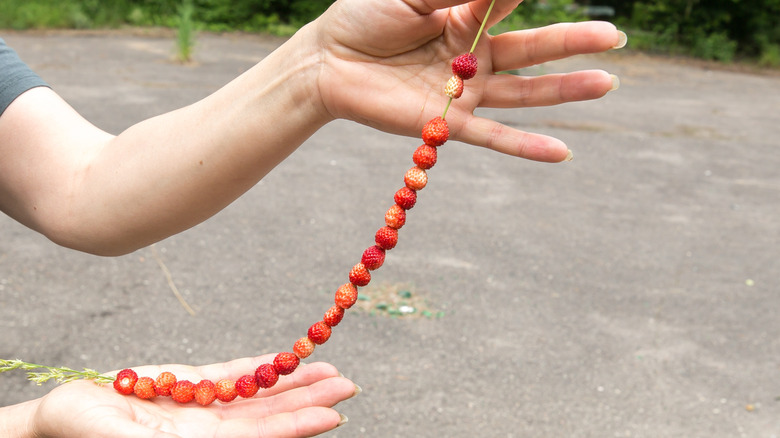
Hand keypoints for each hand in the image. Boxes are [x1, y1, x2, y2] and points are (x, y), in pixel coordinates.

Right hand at [29, 356, 357, 437]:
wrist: (61, 417)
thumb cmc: (88, 434)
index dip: (298, 424)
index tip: (334, 412)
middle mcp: (208, 430)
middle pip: (269, 414)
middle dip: (309, 399)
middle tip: (349, 383)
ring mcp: (202, 406)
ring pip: (258, 392)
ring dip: (293, 381)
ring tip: (331, 370)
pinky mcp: (191, 384)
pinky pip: (233, 374)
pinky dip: (261, 366)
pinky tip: (286, 360)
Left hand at [312, 0, 624, 161]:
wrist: (327, 61)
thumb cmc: (365, 16)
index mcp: (467, 14)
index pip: (509, 1)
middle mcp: (474, 53)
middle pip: (533, 48)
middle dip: (573, 41)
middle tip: (614, 36)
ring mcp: (465, 90)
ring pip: (524, 92)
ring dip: (565, 90)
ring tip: (606, 84)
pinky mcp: (448, 123)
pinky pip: (492, 137)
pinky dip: (526, 146)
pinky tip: (563, 152)